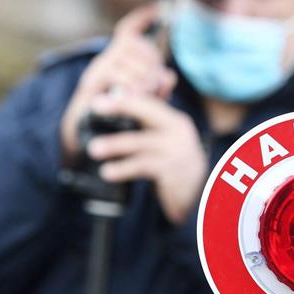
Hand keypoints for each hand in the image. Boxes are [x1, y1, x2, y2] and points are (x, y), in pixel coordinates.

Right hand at [60, 5, 176, 164]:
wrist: (85, 132)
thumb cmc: (115, 115)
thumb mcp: (143, 100)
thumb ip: (158, 88)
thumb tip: (170, 77)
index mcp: (118, 59)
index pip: (128, 29)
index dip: (141, 18)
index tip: (157, 9)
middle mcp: (106, 58)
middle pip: (134, 44)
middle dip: (151, 61)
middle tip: (156, 84)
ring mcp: (97, 69)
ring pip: (127, 59)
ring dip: (142, 76)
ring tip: (147, 93)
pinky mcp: (91, 83)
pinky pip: (115, 74)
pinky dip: (129, 84)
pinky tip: (134, 95)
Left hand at [84, 93, 206, 223]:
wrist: (201, 195)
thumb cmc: (173, 165)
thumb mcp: (163, 142)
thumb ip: (145, 128)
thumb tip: (110, 111)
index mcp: (173, 120)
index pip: (147, 102)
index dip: (124, 97)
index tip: (99, 98)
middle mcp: (178, 131)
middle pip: (147, 111)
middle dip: (121, 106)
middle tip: (94, 106)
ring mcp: (177, 150)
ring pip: (140, 143)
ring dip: (114, 144)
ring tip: (92, 149)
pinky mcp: (172, 171)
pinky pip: (143, 166)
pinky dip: (123, 169)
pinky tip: (107, 172)